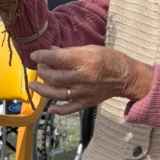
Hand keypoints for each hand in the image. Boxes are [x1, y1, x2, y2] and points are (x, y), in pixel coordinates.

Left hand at [27, 46, 153, 114]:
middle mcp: (83, 78)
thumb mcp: (90, 49)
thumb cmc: (109, 59)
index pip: (58, 58)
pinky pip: (69, 109)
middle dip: (42, 71)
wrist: (126, 77)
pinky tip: (50, 108)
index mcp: (85, 61)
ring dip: (41, 90)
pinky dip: (58, 110)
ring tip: (33, 85)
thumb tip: (51, 50)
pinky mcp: (86, 102)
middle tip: (40, 66)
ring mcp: (84, 92)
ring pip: (56, 93)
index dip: (42, 56)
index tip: (34, 55)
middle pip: (54, 77)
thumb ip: (70, 51)